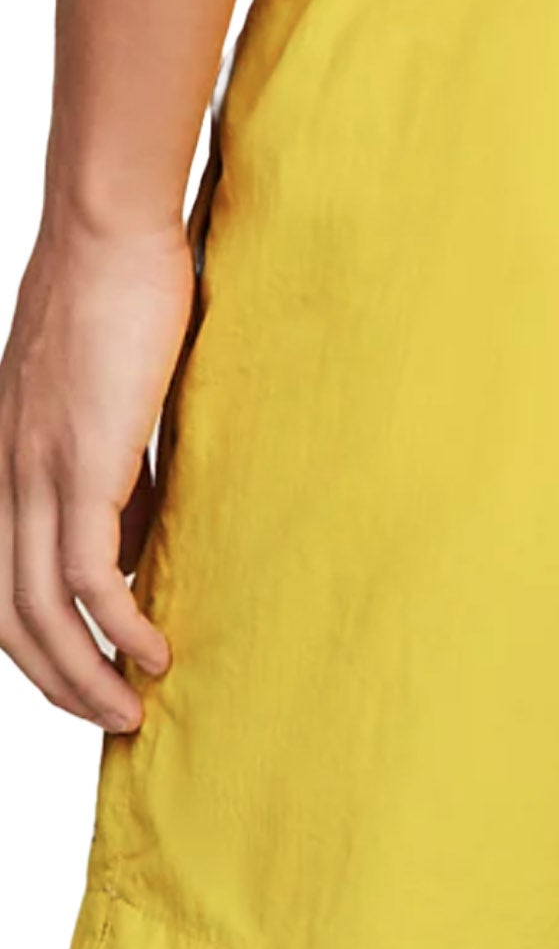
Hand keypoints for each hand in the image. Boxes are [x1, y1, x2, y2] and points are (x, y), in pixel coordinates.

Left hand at [0, 214, 192, 731]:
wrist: (109, 231)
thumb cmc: (117, 294)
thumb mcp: (105, 399)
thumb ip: (113, 465)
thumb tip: (143, 525)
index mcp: (3, 462)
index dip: (38, 646)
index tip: (91, 677)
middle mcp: (2, 475)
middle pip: (6, 616)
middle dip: (57, 681)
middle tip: (111, 717)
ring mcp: (33, 470)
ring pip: (37, 609)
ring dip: (84, 673)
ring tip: (131, 708)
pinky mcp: (78, 462)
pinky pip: (86, 572)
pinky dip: (117, 624)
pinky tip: (154, 648)